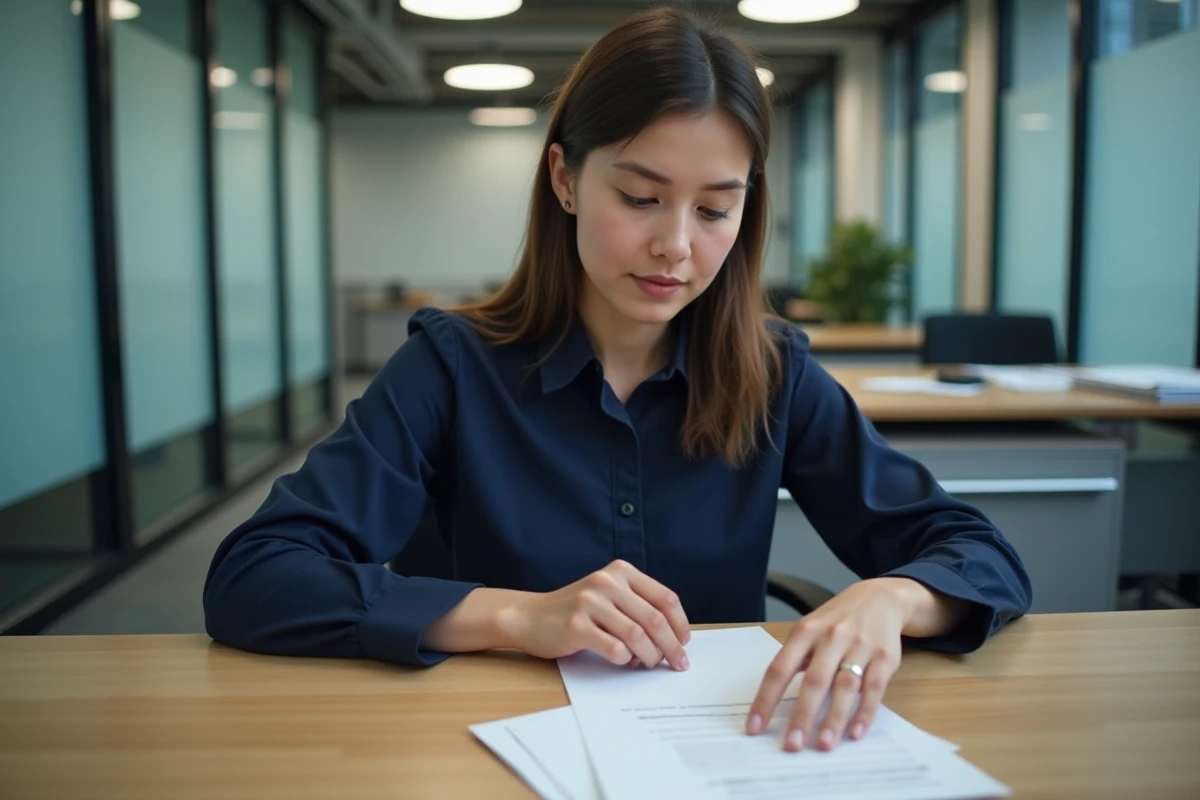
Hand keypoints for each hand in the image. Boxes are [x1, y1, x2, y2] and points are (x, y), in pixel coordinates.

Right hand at [499, 559, 690, 669]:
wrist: (530, 617)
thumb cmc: (576, 611)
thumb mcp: (609, 595)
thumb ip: (638, 606)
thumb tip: (675, 637)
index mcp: (621, 572)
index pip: (665, 597)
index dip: (681, 624)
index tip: (685, 643)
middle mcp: (606, 582)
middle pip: (655, 619)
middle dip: (672, 647)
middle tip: (677, 663)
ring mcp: (590, 603)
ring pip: (637, 635)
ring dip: (650, 656)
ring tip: (649, 664)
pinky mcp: (576, 626)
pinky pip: (615, 649)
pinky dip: (625, 660)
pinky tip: (624, 661)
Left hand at [745, 578, 928, 751]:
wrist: (880, 598)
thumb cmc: (837, 620)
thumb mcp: (810, 628)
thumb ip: (796, 659)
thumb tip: (774, 700)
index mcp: (805, 631)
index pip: (779, 669)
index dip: (765, 699)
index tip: (755, 727)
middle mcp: (832, 637)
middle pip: (814, 680)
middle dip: (802, 715)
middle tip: (792, 744)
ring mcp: (860, 646)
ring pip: (845, 686)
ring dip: (834, 718)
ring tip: (823, 745)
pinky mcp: (885, 657)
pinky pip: (874, 688)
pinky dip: (864, 712)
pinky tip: (855, 732)